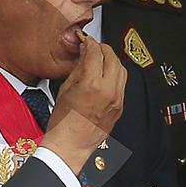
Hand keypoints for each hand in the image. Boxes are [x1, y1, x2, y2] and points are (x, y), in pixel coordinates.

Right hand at [44, 35, 126, 173]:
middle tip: (93, 47)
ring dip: (111, 60)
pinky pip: (122, 84)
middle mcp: (108, 90)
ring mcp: (117, 99)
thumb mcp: (65, 88)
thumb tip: (84, 54)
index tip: (85, 41)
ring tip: (100, 60)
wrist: (70, 145)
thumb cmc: (64, 123)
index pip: (96, 52)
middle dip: (102, 49)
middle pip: (112, 57)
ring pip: (122, 69)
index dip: (90, 43)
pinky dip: (114, 75)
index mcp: (92, 84)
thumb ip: (78, 68)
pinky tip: (104, 76)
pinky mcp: (120, 107)